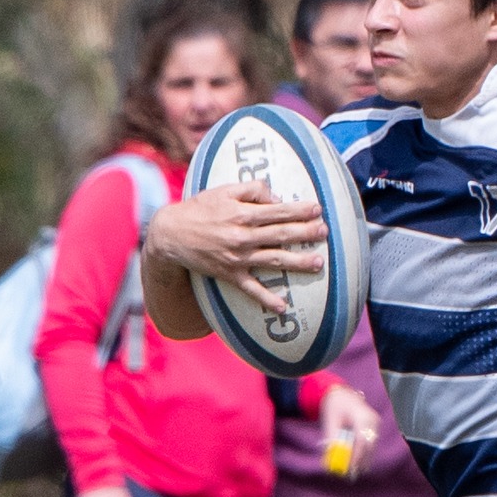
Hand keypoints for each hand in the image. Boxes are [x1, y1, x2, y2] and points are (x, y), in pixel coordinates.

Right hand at [146, 182, 327, 314]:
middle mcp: (243, 236)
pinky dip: (266, 299)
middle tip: (325, 233)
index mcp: (242, 214)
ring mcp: (238, 258)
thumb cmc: (200, 209)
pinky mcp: (230, 274)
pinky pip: (251, 289)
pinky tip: (283, 307)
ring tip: (318, 264)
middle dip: (306, 233)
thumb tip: (276, 197)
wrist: (171, 235)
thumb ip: (252, 190)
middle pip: (281, 235)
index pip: (278, 211)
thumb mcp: (223, 191)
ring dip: (297, 263)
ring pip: (274, 260)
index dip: (299, 210)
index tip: (318, 209)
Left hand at [320, 383, 380, 479]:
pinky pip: (371, 442)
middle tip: (352, 474)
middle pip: (369, 445)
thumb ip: (332, 439)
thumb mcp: (330, 421)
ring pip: (372, 445)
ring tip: (355, 472)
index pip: (362, 440)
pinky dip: (365, 452)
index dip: (357, 456)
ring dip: (364, 458)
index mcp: (362, 417)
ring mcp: (375, 422)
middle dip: (361, 461)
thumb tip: (331, 458)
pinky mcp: (374, 426)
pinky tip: (359, 462)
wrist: (340, 392)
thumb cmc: (333, 406)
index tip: (350, 468)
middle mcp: (372, 420)